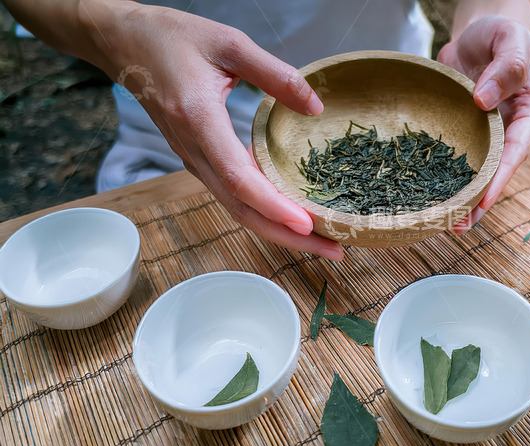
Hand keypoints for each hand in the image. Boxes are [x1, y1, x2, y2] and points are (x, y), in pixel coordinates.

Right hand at [97, 3, 342, 259]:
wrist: (123, 43)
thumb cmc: (171, 37)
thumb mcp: (229, 43)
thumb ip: (275, 74)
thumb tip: (315, 106)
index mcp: (199, 119)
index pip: (238, 177)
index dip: (272, 205)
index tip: (307, 224)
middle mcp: (193, 149)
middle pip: (240, 209)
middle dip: (287, 236)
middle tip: (333, 250)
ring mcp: (193, 159)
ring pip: (236, 208)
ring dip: (277, 230)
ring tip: (321, 241)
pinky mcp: (197, 159)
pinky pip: (231, 195)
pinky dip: (263, 212)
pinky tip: (290, 215)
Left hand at [437, 15, 529, 232]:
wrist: (477, 30)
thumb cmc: (500, 31)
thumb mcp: (511, 39)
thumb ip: (506, 66)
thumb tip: (484, 100)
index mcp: (529, 111)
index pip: (516, 150)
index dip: (501, 176)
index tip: (484, 198)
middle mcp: (509, 129)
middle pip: (497, 170)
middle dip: (480, 200)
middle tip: (458, 225)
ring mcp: (485, 133)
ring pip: (476, 171)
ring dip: (463, 197)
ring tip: (445, 224)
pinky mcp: (463, 131)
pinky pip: (455, 157)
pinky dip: (445, 177)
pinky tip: (430, 195)